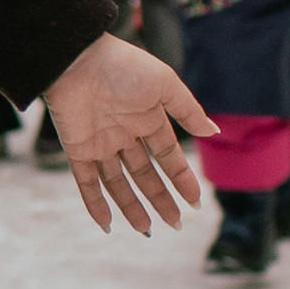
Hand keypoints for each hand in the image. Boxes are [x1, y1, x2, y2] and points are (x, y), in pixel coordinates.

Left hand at [41, 32, 215, 235]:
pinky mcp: (77, 149)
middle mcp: (124, 134)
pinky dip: (95, 203)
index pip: (168, 156)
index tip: (195, 201)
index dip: (181, 178)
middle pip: (145, 173)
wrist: (77, 59)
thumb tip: (213, 132)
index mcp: (147, 119)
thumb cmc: (124, 66)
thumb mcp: (165, 85)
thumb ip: (188, 110)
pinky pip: (85, 181)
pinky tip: (107, 224)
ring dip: (132, 205)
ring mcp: (100, 143)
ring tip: (147, 229)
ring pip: (118, 182)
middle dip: (160, 198)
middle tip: (176, 224)